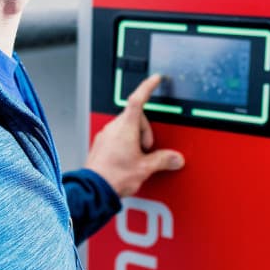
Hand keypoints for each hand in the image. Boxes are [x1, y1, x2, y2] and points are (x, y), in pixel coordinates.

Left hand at [85, 73, 184, 197]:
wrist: (94, 190)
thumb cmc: (114, 176)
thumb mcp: (145, 168)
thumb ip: (162, 160)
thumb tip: (174, 158)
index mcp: (126, 127)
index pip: (138, 99)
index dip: (148, 87)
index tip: (155, 79)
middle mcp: (114, 127)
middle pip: (136, 118)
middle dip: (145, 132)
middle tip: (147, 150)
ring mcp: (105, 135)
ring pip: (126, 128)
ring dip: (135, 139)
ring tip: (137, 158)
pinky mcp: (100, 145)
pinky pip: (116, 137)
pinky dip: (125, 145)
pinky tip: (127, 161)